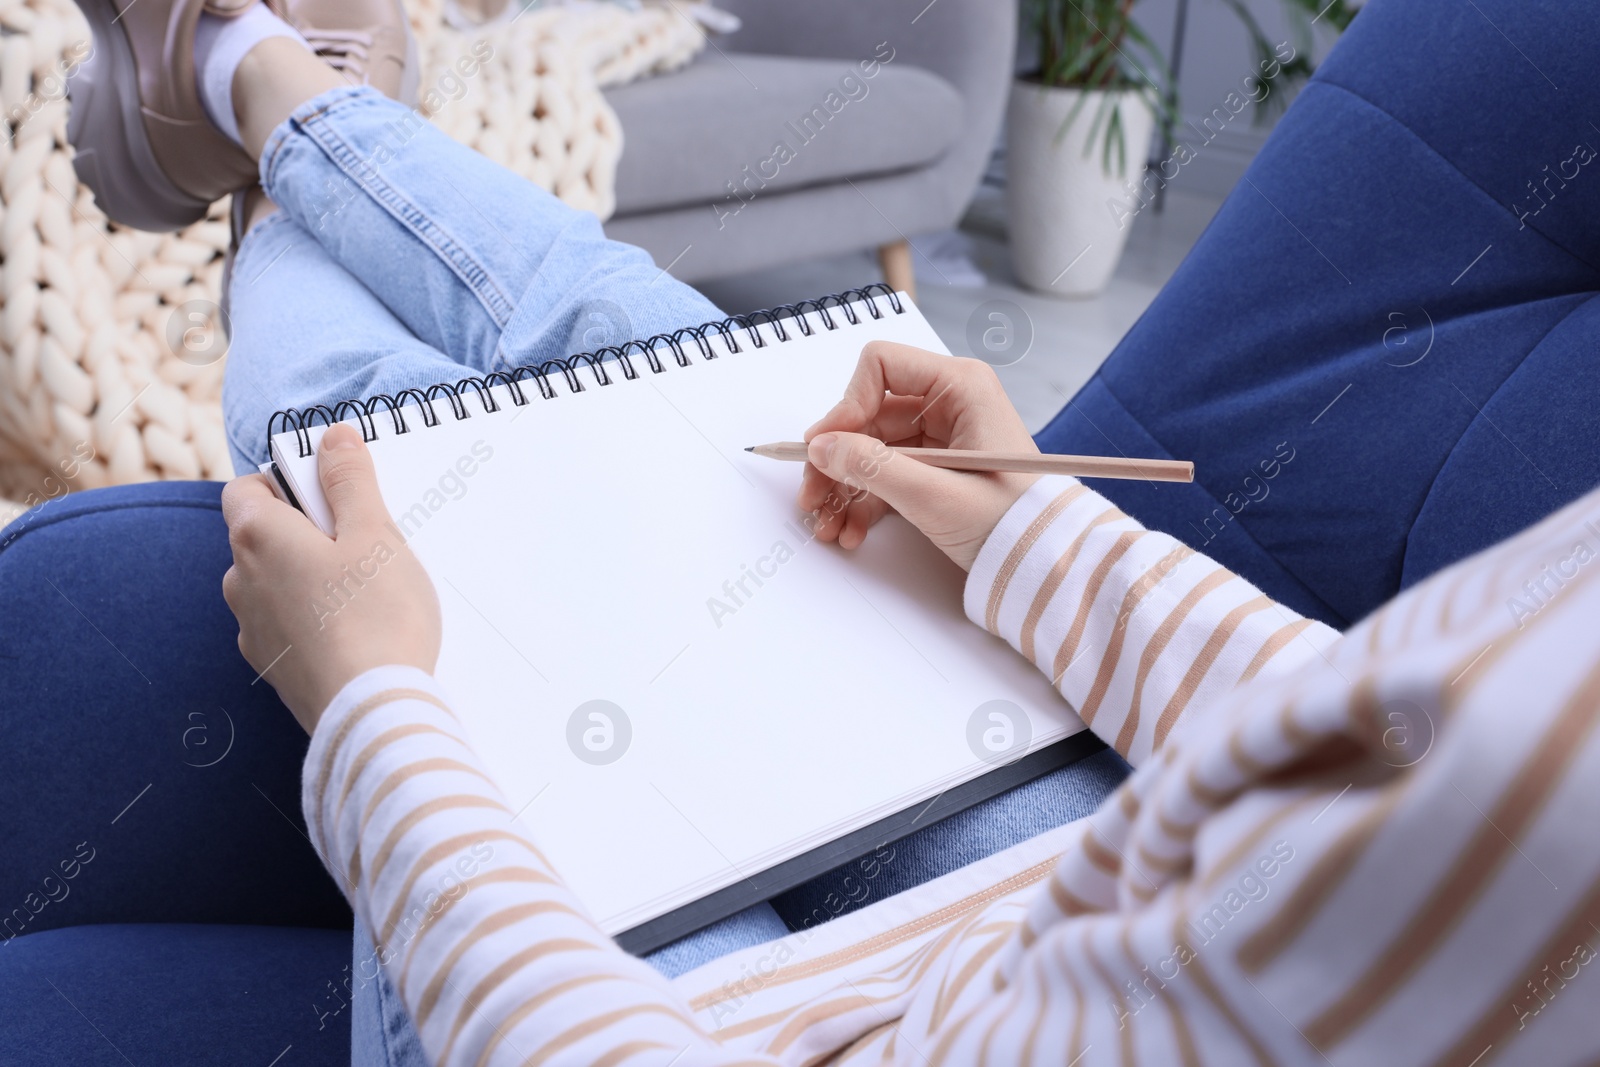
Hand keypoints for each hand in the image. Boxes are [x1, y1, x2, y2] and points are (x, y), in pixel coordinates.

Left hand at [221, 423, 441, 733]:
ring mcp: (253, 630)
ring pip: (277, 584)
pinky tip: (359, 632)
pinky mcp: (273, 669)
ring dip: (312, 577)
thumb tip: (332, 437)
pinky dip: (315, 619)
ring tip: (368, 594)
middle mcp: (241, 582)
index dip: (290, 482)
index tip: (335, 495)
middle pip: (265, 536)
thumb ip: (350, 480)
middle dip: (310, 532)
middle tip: (365, 545)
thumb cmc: (376, 618)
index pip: (248, 488)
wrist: (373, 712)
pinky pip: (288, 626)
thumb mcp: (374, 533)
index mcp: (257, 538)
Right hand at [799, 341, 1041, 570]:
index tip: (824, 448)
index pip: (880, 367)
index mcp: (960, 387)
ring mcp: (941, 436)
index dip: (846, 405)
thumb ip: (872, 468)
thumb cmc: (1012, 521)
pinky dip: (864, 501)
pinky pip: (886, 474)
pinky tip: (851, 531)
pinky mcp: (937, 468)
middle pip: (866, 415)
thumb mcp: (934, 495)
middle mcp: (949, 402)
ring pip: (870, 449)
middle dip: (835, 459)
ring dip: (843, 487)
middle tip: (812, 497)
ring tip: (828, 525)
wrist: (1048, 562)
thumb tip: (820, 448)